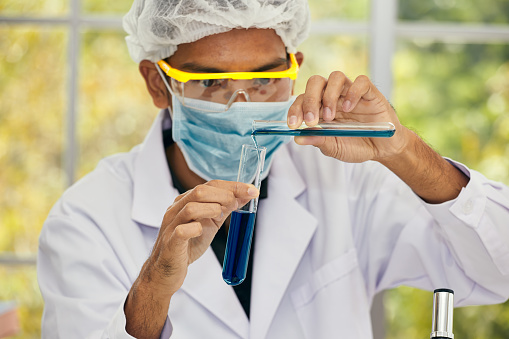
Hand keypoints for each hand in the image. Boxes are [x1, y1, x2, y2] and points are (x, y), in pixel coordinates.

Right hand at [147, 180, 257, 293]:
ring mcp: (172, 225)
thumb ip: (225, 209)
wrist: (166, 271)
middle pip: (200, 191)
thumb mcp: (210, 224)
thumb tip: (245, 196)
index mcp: (186, 201)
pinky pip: (182, 231)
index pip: (210, 185)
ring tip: (220, 216)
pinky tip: (202, 231)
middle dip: (224, 195)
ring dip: (212, 209)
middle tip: (236, 205)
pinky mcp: (171, 242)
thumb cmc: (187, 245)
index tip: (251, 191)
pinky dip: (196, 229)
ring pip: (191, 208)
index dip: (232, 186)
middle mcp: (177, 209)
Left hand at [287, 72, 411, 162]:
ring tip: (331, 117)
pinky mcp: (370, 93)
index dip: (295, 109)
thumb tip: (297, 138)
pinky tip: (350, 108)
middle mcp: (334, 96)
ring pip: (335, 76)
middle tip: (311, 120)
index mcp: (321, 108)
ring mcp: (351, 93)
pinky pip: (361, 81)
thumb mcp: (334, 147)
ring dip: (329, 95)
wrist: (382, 149)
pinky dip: (353, 92)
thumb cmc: (356, 145)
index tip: (293, 124)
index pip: (302, 99)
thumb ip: (318, 141)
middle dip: (309, 100)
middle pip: (316, 82)